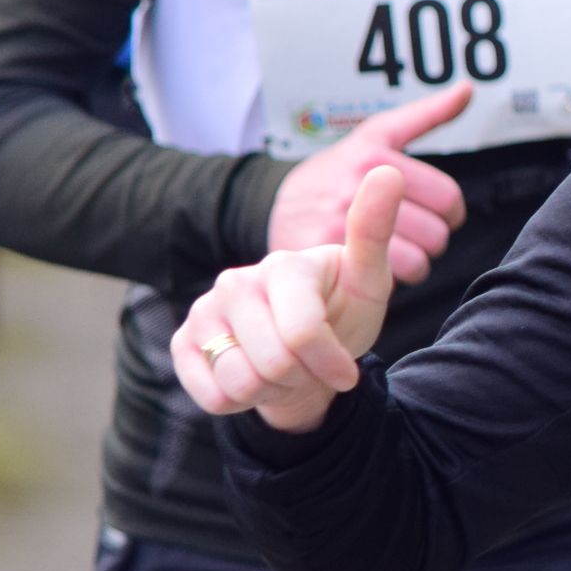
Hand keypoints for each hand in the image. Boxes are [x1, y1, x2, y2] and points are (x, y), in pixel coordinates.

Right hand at [175, 165, 407, 433]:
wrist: (306, 351)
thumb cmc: (341, 312)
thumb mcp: (370, 280)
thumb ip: (374, 231)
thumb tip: (387, 169)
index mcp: (284, 265)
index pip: (303, 334)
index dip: (330, 364)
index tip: (347, 370)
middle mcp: (236, 282)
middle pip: (273, 363)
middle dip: (302, 377)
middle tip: (311, 364)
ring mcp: (205, 311)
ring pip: (239, 382)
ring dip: (272, 390)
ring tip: (286, 369)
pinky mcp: (183, 343)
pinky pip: (211, 395)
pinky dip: (239, 400)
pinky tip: (254, 377)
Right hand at [267, 82, 471, 284]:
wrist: (274, 203)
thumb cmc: (338, 171)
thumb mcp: (375, 136)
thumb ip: (426, 116)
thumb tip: (467, 89)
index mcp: (377, 156)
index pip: (448, 198)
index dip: (451, 213)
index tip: (439, 215)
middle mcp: (358, 186)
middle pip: (436, 234)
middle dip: (433, 240)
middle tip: (415, 236)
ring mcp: (340, 221)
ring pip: (416, 263)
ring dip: (414, 265)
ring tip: (395, 252)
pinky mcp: (328, 255)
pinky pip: (384, 280)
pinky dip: (386, 279)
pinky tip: (373, 264)